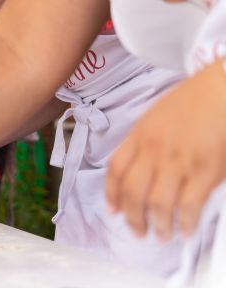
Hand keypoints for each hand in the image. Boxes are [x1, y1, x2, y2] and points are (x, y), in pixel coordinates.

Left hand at [106, 65, 225, 239]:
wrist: (219, 91)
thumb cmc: (191, 104)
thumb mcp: (155, 119)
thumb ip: (143, 144)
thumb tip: (136, 171)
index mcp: (139, 136)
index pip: (116, 170)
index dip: (112, 194)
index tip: (113, 210)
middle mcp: (154, 151)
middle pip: (133, 191)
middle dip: (133, 217)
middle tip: (137, 231)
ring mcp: (179, 162)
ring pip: (158, 203)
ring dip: (157, 225)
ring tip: (161, 236)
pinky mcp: (205, 171)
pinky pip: (190, 204)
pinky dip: (186, 222)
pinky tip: (186, 230)